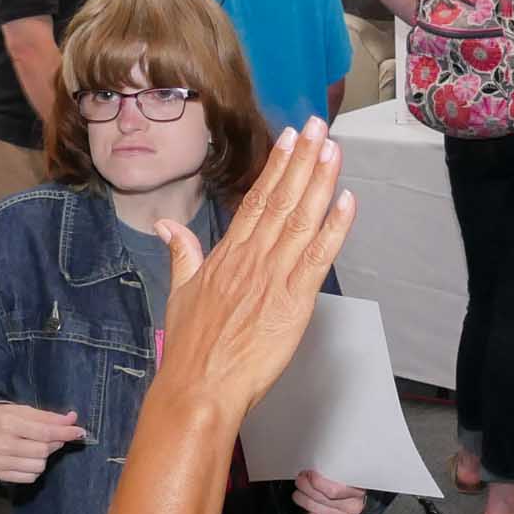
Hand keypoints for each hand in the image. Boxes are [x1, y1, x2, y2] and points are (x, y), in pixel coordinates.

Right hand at [0, 401, 87, 484]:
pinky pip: (29, 477)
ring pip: (38, 466)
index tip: (80, 432)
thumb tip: (72, 419)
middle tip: (53, 437)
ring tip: (35, 447)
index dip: (65, 432)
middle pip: (42, 451)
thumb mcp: (22, 411)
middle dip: (54, 444)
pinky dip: (34, 469)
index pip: (43, 432)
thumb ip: (47, 416)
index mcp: (7, 423)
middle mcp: (0, 444)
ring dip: (44, 458)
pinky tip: (27, 458)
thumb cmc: (1, 420)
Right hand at [157, 120, 357, 421]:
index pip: (256, 201)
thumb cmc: (191, 349)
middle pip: (282, 200)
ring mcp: (273, 278)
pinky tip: (347, 201)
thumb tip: (166, 225)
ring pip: (301, 220)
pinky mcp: (293, 302)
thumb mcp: (181, 292)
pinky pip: (318, 258)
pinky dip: (334, 228)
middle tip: (319, 125)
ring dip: (320, 182)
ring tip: (333, 148)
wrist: (199, 388)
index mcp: (227, 255)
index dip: (277, 167)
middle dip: (303, 160)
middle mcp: (252, 259)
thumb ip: (182, 254)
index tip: (291, 138)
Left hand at [292, 470, 366, 513]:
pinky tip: (309, 510)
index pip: (333, 490)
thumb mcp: (348, 475)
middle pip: (321, 498)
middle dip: (305, 486)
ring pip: (313, 508)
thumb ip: (334, 472)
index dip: (316, 481)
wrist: (358, 502)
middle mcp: (352, 506)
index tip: (309, 473)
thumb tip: (314, 467)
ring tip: (299, 491)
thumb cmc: (350, 486)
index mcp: (357, 490)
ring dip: (301, 498)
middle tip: (301, 479)